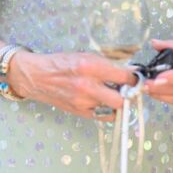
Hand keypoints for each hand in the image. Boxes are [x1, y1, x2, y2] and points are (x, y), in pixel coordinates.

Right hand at [8, 51, 137, 120]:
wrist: (37, 77)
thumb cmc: (61, 63)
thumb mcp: (86, 56)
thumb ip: (107, 64)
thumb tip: (129, 71)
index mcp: (91, 67)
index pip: (123, 76)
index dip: (133, 78)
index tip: (135, 78)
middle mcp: (87, 86)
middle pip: (121, 98)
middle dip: (127, 94)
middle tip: (127, 89)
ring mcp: (83, 102)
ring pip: (113, 108)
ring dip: (117, 101)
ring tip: (113, 93)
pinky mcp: (79, 112)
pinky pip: (102, 116)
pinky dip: (107, 110)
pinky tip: (104, 101)